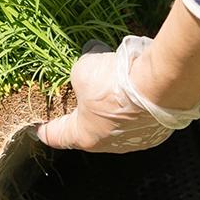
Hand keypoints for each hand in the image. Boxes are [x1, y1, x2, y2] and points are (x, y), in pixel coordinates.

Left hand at [36, 36, 199, 152]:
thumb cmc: (116, 82)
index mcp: (83, 135)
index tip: (39, 128)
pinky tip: (140, 91)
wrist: (161, 86)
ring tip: (119, 88)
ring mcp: (135, 142)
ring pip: (117, 126)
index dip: (45, 130)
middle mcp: (108, 145)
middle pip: (89, 131)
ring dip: (114, 110)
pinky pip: (141, 121)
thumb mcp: (85, 68)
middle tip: (84, 97)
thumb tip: (92, 55)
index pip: (56, 136)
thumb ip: (81, 68)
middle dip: (85, 113)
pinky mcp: (156, 133)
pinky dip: (137, 108)